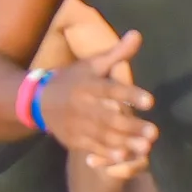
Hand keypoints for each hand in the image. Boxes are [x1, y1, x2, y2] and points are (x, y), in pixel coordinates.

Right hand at [42, 32, 158, 175]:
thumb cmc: (73, 79)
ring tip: (145, 148)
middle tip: (154, 132)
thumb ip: (117, 54)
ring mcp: (77, 125)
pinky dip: (106, 154)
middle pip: (108, 118)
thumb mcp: (92, 64)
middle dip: (131, 127)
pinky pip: (91, 148)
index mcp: (88, 85)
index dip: (130, 95)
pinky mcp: (73, 139)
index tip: (151, 102)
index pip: (111, 90)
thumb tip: (138, 34)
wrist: (37, 101)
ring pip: (102, 136)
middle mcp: (82, 106)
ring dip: (124, 143)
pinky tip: (123, 158)